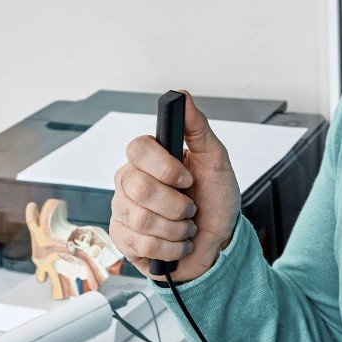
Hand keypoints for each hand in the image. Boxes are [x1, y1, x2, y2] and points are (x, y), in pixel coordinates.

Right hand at [110, 89, 241, 282]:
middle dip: (176, 204)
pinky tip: (178, 244)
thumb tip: (182, 94)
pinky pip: (140, 244)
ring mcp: (123, 210)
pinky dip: (170, 248)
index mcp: (149, 157)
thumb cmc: (216, 197)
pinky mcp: (123, 239)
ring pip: (141, 219)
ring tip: (186, 226)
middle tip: (191, 206)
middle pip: (138, 187)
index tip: (187, 178)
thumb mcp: (215, 159)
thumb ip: (197, 127)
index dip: (164, 166)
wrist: (218, 241)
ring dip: (177, 228)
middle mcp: (130, 180)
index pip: (138, 148)